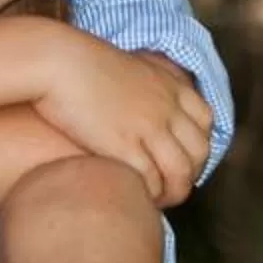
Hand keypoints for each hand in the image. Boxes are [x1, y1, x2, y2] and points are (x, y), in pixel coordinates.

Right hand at [31, 37, 214, 205]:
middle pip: (199, 150)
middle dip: (191, 173)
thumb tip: (147, 88)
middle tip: (173, 185)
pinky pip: (151, 181)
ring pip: (180, 172)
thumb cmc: (81, 62)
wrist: (57, 61)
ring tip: (159, 200)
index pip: (205, 120)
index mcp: (170, 86)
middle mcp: (167, 107)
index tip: (186, 157)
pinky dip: (149, 194)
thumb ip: (148, 78)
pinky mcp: (125, 145)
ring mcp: (149, 127)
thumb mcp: (129, 64)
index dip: (199, 143)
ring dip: (174, 192)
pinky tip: (136, 198)